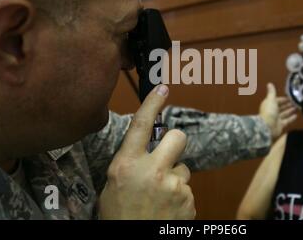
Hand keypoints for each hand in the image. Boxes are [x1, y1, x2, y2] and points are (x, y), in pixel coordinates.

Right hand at [99, 85, 195, 219]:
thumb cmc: (119, 215)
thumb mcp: (113, 184)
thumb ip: (130, 162)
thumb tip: (146, 147)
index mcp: (127, 164)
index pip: (142, 124)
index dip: (153, 103)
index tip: (163, 88)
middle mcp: (152, 171)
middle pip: (178, 137)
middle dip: (175, 145)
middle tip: (167, 159)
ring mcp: (173, 186)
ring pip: (184, 169)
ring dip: (175, 179)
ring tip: (160, 198)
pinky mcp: (188, 200)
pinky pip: (187, 190)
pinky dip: (180, 198)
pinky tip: (166, 210)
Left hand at [259, 83, 297, 140]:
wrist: (268, 126)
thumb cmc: (269, 111)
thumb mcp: (271, 99)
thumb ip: (271, 92)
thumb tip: (269, 83)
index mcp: (269, 104)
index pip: (276, 100)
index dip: (282, 99)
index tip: (289, 97)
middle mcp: (272, 111)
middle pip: (280, 107)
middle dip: (287, 104)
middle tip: (295, 102)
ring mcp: (276, 119)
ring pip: (284, 113)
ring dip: (290, 110)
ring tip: (297, 107)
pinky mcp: (280, 125)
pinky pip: (287, 121)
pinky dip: (291, 118)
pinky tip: (296, 116)